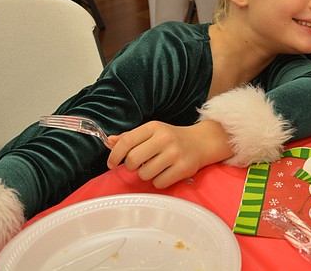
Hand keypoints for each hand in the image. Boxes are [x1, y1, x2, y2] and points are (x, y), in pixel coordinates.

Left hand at [106, 120, 230, 187]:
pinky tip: (165, 173)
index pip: (127, 141)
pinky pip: (159, 183)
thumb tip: (108, 141)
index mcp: (154, 127)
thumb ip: (130, 137)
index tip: (111, 163)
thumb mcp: (152, 132)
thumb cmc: (172, 138)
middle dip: (131, 166)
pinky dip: (159, 181)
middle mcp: (164, 138)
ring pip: (145, 174)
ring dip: (146, 175)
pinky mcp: (183, 168)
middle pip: (133, 160)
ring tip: (155, 167)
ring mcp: (175, 153)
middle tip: (138, 165)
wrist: (202, 142)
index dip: (115, 155)